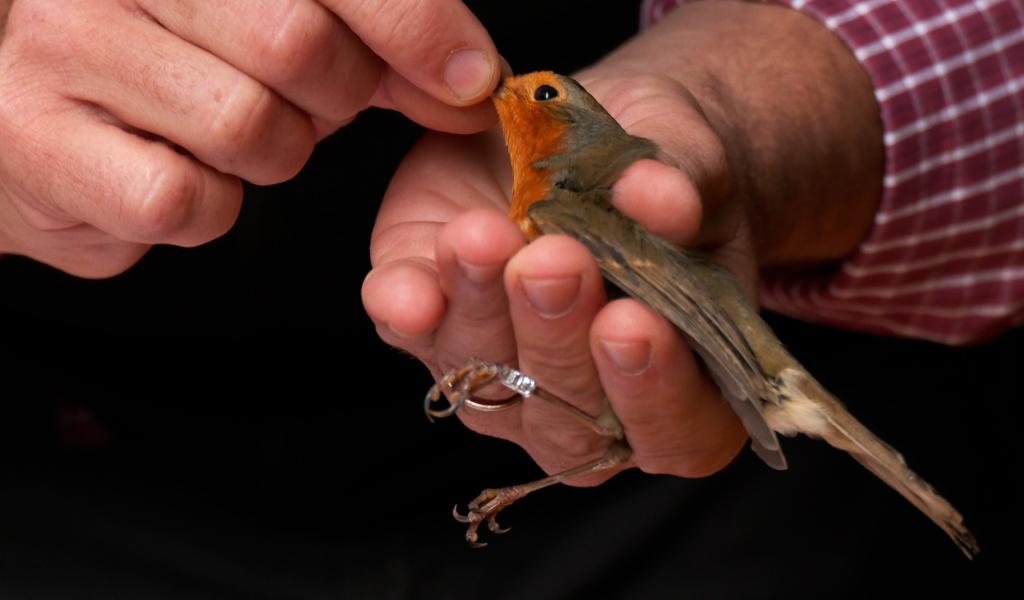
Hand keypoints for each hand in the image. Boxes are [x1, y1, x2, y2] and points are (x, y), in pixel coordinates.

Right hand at [0, 0, 498, 275]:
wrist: (35, 128)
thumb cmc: (176, 72)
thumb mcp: (280, 35)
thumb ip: (377, 49)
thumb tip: (471, 86)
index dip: (416, 24)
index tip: (471, 79)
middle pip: (297, 44)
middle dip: (337, 96)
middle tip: (314, 104)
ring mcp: (64, 50)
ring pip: (249, 129)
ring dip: (272, 155)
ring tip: (229, 135)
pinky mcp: (40, 145)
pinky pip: (189, 200)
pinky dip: (211, 208)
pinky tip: (178, 177)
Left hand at [364, 72, 751, 482]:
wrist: (576, 124)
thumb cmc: (653, 161)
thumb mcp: (689, 150)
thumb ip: (685, 175)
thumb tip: (660, 198)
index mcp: (680, 374)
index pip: (681, 431)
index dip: (656, 393)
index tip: (632, 321)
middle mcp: (583, 397)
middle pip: (568, 422)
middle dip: (556, 342)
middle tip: (552, 263)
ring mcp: (498, 368)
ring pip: (481, 385)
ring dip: (480, 315)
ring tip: (481, 237)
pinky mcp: (427, 312)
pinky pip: (406, 329)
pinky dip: (405, 311)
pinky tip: (410, 289)